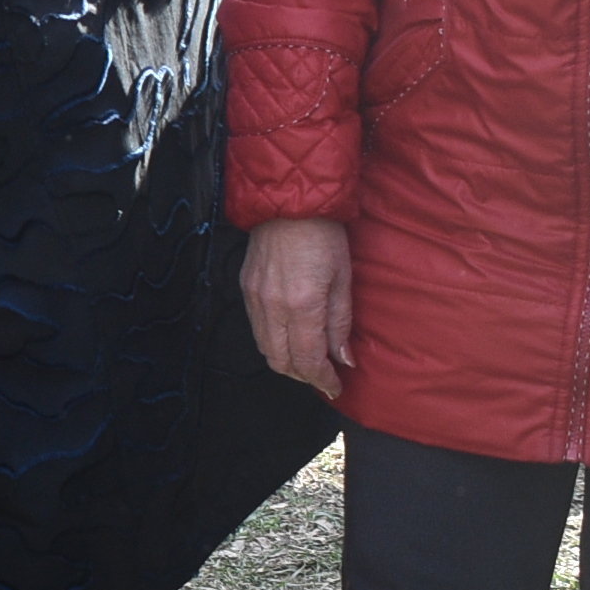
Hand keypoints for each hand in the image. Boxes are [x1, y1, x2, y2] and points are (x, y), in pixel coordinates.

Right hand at [241, 217, 352, 396]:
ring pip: (265, 349)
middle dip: (303, 375)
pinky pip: (257, 329)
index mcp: (302, 305)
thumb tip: (343, 358)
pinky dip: (273, 342)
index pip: (308, 359)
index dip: (322, 380)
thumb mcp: (343, 278)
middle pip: (282, 361)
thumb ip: (340, 322)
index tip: (335, 388)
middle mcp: (272, 307)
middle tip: (323, 377)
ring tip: (308, 360)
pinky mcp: (246, 289)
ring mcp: (254, 299)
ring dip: (286, 361)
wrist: (289, 202)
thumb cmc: (323, 235)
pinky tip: (290, 337)